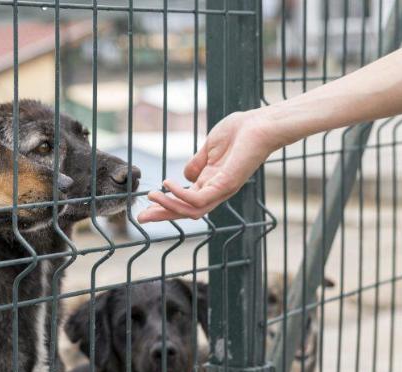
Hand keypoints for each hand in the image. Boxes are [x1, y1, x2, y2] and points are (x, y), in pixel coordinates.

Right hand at [137, 109, 286, 222]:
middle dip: (162, 215)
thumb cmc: (239, 131)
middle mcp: (216, 191)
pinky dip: (180, 195)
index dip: (165, 205)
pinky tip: (168, 184)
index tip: (147, 206)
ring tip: (151, 196)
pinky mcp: (226, 185)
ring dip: (168, 206)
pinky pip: (198, 199)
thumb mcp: (209, 148)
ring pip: (191, 211)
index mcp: (211, 182)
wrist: (260, 124)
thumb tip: (184, 175)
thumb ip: (197, 163)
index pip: (185, 201)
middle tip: (141, 217)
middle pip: (186, 211)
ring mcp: (222, 190)